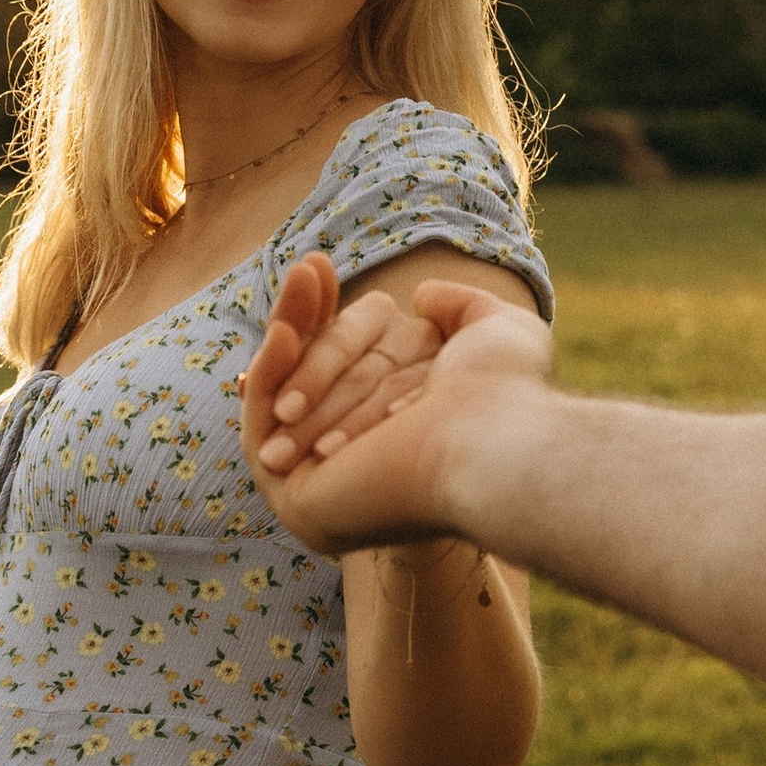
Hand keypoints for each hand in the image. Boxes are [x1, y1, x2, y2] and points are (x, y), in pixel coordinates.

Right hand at [239, 251, 554, 554]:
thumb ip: (461, 309)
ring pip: (285, 399)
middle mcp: (359, 464)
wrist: (494, 441)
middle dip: (310, 320)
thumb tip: (422, 295)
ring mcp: (322, 485)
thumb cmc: (505, 391)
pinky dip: (270, 374)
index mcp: (398, 436)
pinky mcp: (296, 499)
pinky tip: (282, 332)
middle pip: (316, 380)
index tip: (318, 265)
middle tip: (307, 267)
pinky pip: (259, 428)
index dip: (331, 316)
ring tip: (299, 279)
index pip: (350, 367)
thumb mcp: (494, 333)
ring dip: (288, 336)